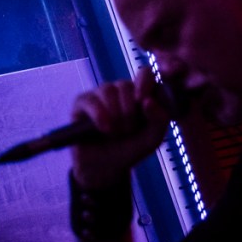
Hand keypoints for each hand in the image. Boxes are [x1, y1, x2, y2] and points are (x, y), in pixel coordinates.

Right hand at [70, 66, 172, 188]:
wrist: (105, 168)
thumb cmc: (130, 149)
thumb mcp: (152, 139)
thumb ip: (159, 120)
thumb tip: (148, 101)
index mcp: (139, 94)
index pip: (144, 74)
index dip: (144, 83)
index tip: (143, 101)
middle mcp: (119, 91)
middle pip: (125, 85)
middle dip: (128, 112)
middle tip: (127, 131)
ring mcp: (100, 95)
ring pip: (107, 90)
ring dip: (114, 114)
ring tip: (115, 133)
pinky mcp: (82, 103)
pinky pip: (90, 100)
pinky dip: (98, 115)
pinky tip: (103, 128)